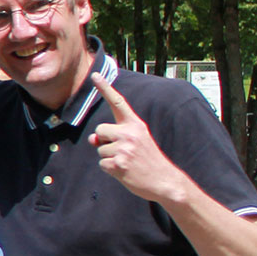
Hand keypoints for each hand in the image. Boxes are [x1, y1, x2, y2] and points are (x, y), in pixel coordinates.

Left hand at [89, 76, 184, 202]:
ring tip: (127, 161)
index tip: (95, 75)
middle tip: (124, 151)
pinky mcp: (119, 164)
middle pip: (100, 130)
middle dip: (105, 141)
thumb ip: (114, 136)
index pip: (118, 103)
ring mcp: (124, 149)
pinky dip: (110, 169)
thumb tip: (93, 139)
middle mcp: (130, 133)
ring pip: (99, 149)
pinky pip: (102, 164)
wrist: (164, 180)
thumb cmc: (146, 159)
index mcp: (136, 125)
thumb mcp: (134, 142)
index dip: (105, 88)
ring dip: (109, 157)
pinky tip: (124, 170)